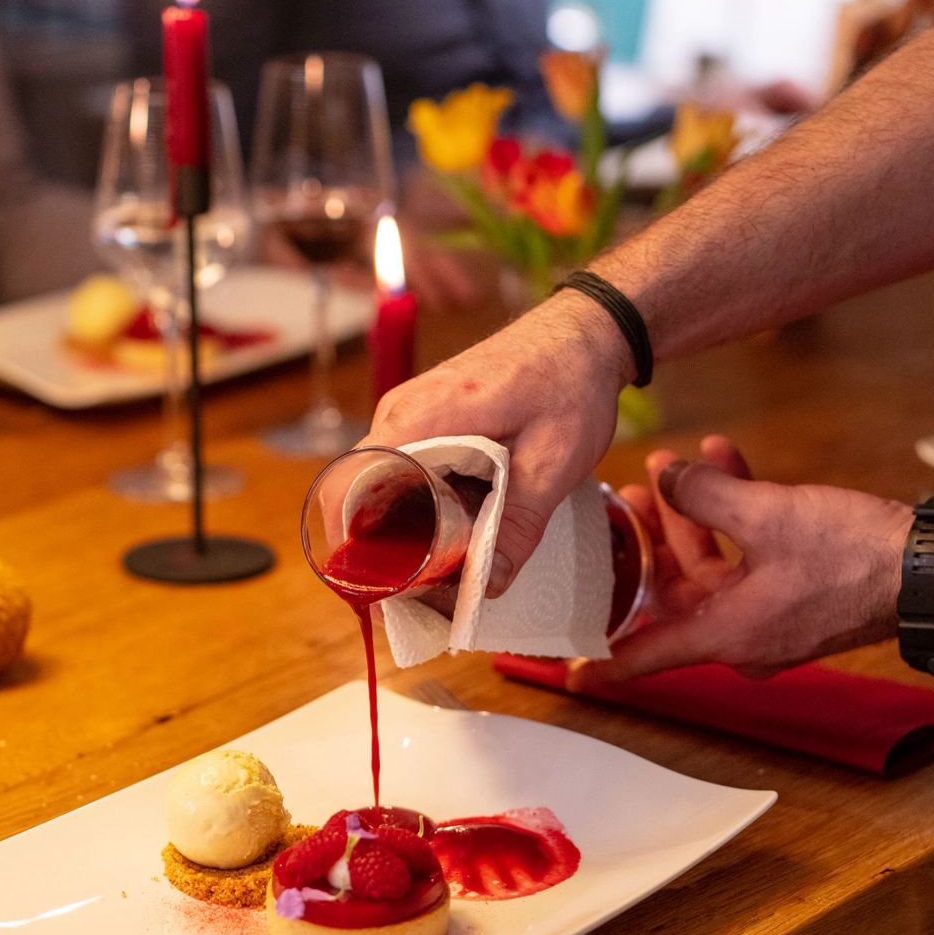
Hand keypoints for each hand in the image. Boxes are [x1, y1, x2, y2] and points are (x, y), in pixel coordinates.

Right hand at [368, 288, 631, 592]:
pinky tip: (455, 538)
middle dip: (379, 555)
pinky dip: (420, 513)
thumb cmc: (570, 382)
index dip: (351, 547)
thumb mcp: (552, 462)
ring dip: (403, 536)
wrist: (585, 333)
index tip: (379, 594)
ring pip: (380, 491)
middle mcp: (400, 416)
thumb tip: (487, 587)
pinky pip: (404, 477)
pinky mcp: (425, 426)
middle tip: (416, 601)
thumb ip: (517, 526)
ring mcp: (409, 419)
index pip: (347, 487)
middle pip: (358, 497)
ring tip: (440, 577)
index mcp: (421, 419)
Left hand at [579, 446, 910, 679]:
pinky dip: (736, 517)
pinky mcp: (796, 595)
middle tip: (633, 492)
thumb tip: (667, 479)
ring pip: (712, 568)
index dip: (604, 662)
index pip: (647, 655)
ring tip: (675, 465)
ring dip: (693, 515)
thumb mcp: (767, 514)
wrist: (928, 569)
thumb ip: (705, 496)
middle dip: (652, 538)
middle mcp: (742, 636)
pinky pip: (749, 558)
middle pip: (674, 593)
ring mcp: (771, 617)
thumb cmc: (855, 557)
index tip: (568, 671)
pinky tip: (726, 462)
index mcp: (725, 635)